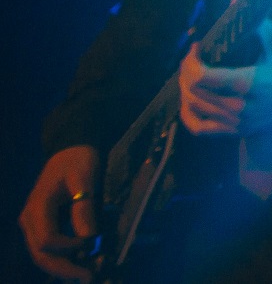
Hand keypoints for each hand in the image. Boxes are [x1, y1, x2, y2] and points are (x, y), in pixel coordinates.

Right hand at [18, 145, 98, 281]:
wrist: (69, 149)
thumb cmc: (78, 160)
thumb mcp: (85, 180)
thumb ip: (85, 208)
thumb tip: (90, 240)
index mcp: (37, 207)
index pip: (46, 240)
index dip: (68, 247)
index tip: (92, 244)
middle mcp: (29, 219)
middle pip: (40, 254)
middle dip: (64, 268)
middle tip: (90, 276)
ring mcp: (32, 224)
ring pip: (41, 255)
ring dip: (63, 267)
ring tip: (87, 273)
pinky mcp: (40, 226)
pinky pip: (46, 249)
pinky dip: (62, 258)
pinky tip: (80, 263)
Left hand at [178, 20, 271, 136]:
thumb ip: (256, 24)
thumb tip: (234, 1)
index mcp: (252, 83)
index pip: (203, 78)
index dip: (192, 61)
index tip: (198, 46)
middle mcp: (243, 106)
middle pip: (194, 92)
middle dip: (186, 71)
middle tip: (192, 56)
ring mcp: (240, 121)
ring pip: (194, 108)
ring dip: (186, 88)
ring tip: (190, 72)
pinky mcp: (238, 130)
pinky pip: (200, 128)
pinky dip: (188, 113)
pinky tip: (190, 98)